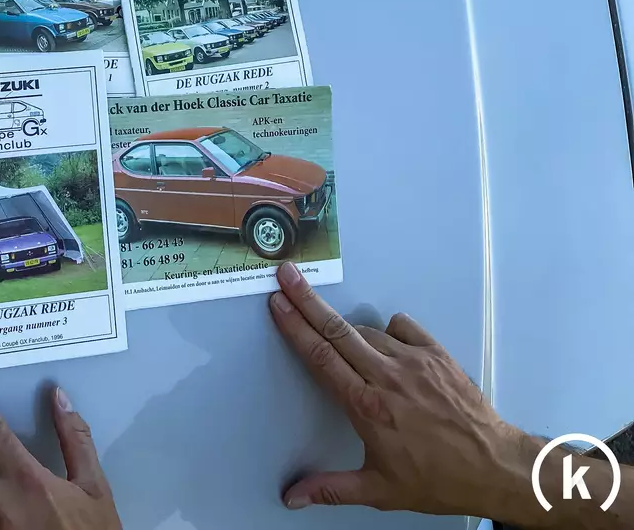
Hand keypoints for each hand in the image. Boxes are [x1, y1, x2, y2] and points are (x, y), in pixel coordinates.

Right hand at [269, 261, 536, 519]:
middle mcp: (387, 378)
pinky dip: (389, 329)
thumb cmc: (437, 480)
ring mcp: (414, 362)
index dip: (295, 327)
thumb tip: (292, 497)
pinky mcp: (438, 356)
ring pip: (368, 331)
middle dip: (307, 300)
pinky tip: (386, 338)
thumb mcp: (380, 491)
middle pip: (337, 330)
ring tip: (336, 329)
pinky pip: (404, 327)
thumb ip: (331, 489)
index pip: (321, 357)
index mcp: (366, 406)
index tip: (278, 305)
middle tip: (287, 276)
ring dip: (347, 327)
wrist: (496, 468)